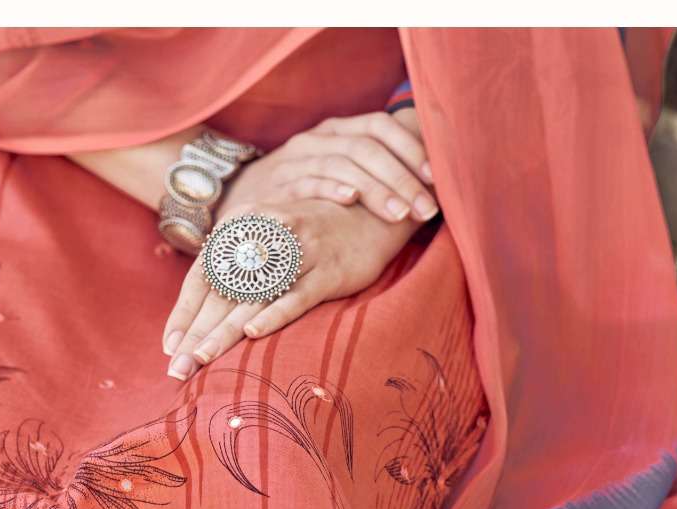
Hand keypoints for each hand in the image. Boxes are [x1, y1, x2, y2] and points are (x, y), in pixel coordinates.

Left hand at [163, 197, 418, 379]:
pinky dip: (274, 313)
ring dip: (225, 332)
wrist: (371, 214)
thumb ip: (240, 267)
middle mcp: (265, 238)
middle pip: (222, 294)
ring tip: (201, 359)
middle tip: (177, 369)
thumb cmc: (312, 234)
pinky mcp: (328, 270)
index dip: (183, 313)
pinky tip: (253, 334)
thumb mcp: (269, 239)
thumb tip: (206, 313)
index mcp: (243, 228)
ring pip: (252, 298)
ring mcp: (298, 253)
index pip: (203, 277)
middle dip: (197, 334)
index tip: (169, 348)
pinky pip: (296, 295)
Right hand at [219, 111, 436, 224]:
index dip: (410, 149)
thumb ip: (375, 173)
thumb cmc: (307, 196)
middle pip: (366, 149)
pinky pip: (306, 181)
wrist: (241, 204)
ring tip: (400, 214)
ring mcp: (294, 160)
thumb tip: (429, 185)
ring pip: (341, 165)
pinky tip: (352, 200)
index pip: (379, 127)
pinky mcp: (277, 185)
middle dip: (402, 179)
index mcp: (338, 131)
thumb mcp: (338, 174)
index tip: (435, 179)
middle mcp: (317, 139)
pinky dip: (331, 189)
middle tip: (426, 209)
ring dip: (375, 189)